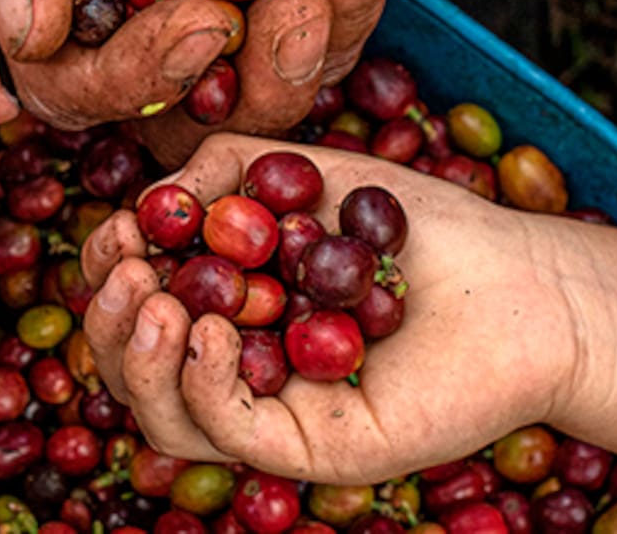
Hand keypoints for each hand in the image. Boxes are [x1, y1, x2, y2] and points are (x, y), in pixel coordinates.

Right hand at [80, 134, 616, 482]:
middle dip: (106, 317)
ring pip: (163, 418)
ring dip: (137, 356)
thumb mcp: (297, 170)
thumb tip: (148, 199)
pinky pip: (228, 432)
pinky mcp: (312, 446)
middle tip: (130, 269)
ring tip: (158, 298)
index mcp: (223, 306)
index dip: (106, 272)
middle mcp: (236, 365)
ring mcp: (271, 412)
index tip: (117, 228)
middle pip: (130, 370)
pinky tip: (212, 326)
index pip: (134, 309)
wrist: (510, 275)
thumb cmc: (406, 222)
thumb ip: (220, 169)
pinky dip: (202, 379)